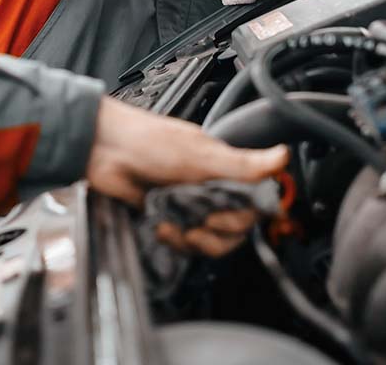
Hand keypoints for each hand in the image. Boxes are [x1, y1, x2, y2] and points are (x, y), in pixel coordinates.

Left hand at [86, 96, 288, 256]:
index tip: (226, 214)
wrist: (103, 149)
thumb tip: (282, 157)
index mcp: (221, 168)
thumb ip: (243, 164)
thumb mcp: (200, 153)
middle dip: (218, 232)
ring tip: (175, 224)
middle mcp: (207, 188)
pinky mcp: (165, 219)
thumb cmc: (149, 140)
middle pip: (232, 229)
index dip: (243, 217)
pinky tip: (161, 226)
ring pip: (208, 241)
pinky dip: (174, 241)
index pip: (250, 205)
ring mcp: (186, 205)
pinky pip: (181, 244)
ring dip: (193, 239)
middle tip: (201, 221)